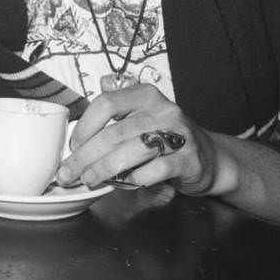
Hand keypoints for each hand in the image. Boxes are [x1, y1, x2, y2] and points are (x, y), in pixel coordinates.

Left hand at [56, 84, 237, 197]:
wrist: (210, 157)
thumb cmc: (166, 138)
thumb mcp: (141, 116)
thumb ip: (115, 113)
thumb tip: (80, 119)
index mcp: (145, 95)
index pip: (106, 103)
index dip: (85, 125)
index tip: (73, 145)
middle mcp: (162, 109)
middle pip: (114, 132)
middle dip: (86, 156)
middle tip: (69, 172)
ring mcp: (177, 133)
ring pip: (131, 151)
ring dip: (104, 169)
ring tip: (89, 179)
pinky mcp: (188, 159)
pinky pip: (154, 170)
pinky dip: (135, 178)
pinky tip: (124, 184)